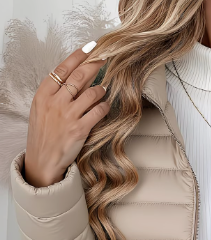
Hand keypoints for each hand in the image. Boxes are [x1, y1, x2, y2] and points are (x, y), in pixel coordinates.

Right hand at [24, 42, 109, 187]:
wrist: (43, 160)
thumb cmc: (43, 134)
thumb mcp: (41, 109)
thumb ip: (54, 93)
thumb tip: (74, 78)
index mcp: (44, 95)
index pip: (63, 68)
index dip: (78, 56)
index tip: (91, 47)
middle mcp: (56, 102)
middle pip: (79, 76)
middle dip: (95, 64)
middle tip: (106, 59)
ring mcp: (68, 116)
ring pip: (91, 93)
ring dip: (101, 88)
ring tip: (103, 88)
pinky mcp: (80, 129)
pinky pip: (98, 112)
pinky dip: (104, 106)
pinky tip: (105, 105)